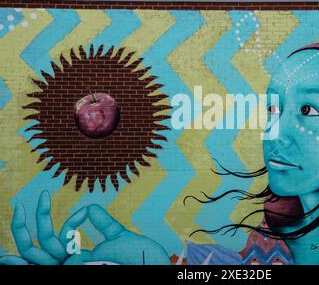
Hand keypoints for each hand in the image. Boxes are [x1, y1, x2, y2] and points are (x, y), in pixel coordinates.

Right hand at [0, 191, 170, 264]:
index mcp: (79, 258)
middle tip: (18, 208)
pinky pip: (51, 254)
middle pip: (37, 249)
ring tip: (18, 211)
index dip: (42, 226)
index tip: (56, 205)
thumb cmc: (138, 256)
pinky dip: (32, 251)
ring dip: (21, 231)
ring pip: (35, 253)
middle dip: (21, 229)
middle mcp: (72, 265)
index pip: (51, 245)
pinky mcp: (77, 268)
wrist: (151, 264)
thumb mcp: (116, 235)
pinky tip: (13, 246)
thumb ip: (100, 221)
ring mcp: (73, 268)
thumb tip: (83, 208)